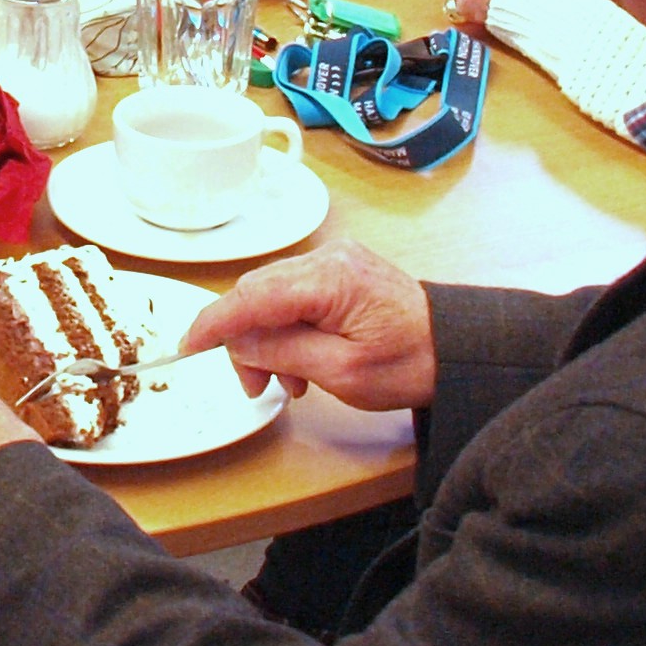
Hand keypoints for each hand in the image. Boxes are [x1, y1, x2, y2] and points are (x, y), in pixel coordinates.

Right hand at [181, 245, 437, 410]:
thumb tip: (238, 341)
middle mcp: (327, 258)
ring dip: (268, 339)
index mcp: (328, 279)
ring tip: (290, 382)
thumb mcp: (341, 371)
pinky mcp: (341, 270)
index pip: (251, 296)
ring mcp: (334, 261)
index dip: (214, 322)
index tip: (187, 346)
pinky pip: (294, 295)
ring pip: (272, 295)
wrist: (458, 349)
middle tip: (258, 387)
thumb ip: (282, 351)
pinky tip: (302, 360)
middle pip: (257, 294)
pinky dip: (287, 327)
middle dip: (246, 341)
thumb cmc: (411, 363)